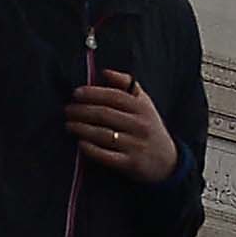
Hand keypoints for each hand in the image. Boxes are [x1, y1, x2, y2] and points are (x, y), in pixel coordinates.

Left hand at [65, 68, 177, 186]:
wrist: (168, 162)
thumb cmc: (149, 128)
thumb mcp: (144, 103)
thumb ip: (127, 85)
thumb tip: (105, 72)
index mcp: (142, 108)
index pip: (115, 97)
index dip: (94, 93)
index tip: (76, 93)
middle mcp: (140, 125)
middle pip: (105, 115)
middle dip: (82, 111)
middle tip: (67, 110)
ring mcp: (135, 145)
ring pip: (103, 134)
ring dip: (82, 129)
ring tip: (68, 125)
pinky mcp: (131, 164)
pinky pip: (106, 156)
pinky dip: (91, 149)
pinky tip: (80, 143)